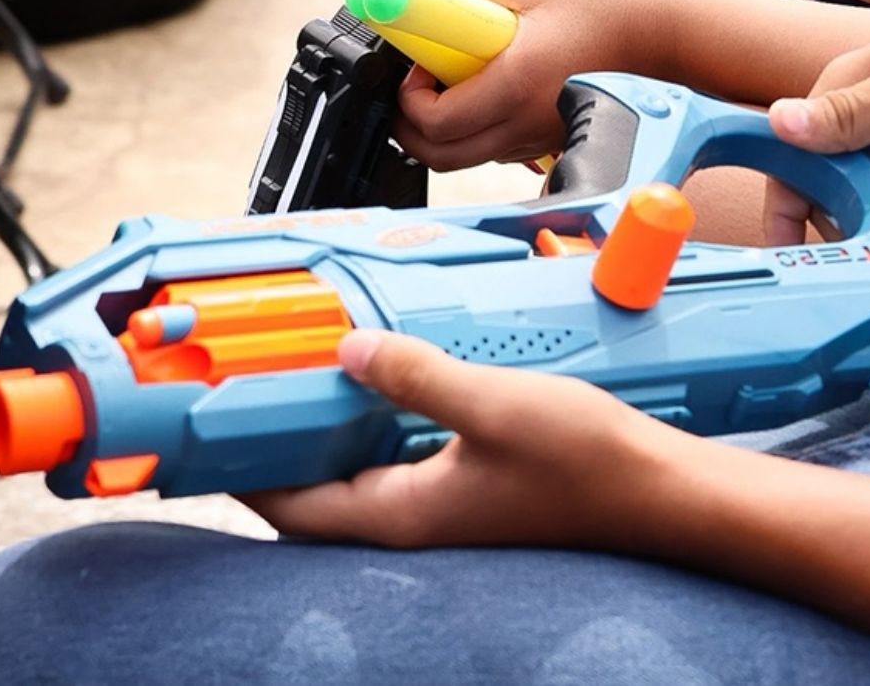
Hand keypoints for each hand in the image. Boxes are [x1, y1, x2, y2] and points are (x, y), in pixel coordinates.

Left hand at [240, 329, 686, 547]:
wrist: (660, 493)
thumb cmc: (587, 463)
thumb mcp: (494, 405)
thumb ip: (417, 375)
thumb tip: (351, 351)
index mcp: (406, 512)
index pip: (295, 509)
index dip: (245, 477)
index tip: (209, 440)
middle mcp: (419, 518)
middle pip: (319, 496)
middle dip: (279, 452)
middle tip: (252, 397)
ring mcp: (447, 507)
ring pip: (360, 478)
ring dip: (328, 437)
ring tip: (305, 385)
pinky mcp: (473, 489)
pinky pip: (402, 462)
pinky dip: (378, 430)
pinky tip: (386, 389)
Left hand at [394, 0, 663, 170]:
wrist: (664, 33)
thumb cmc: (606, 5)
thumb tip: (425, 9)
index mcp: (514, 85)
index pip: (435, 122)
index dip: (408, 96)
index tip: (418, 67)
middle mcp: (525, 126)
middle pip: (441, 156)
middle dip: (412, 126)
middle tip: (418, 87)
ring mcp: (539, 142)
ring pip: (468, 155)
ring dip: (447, 125)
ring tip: (462, 78)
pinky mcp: (551, 143)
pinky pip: (498, 148)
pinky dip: (479, 126)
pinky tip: (495, 88)